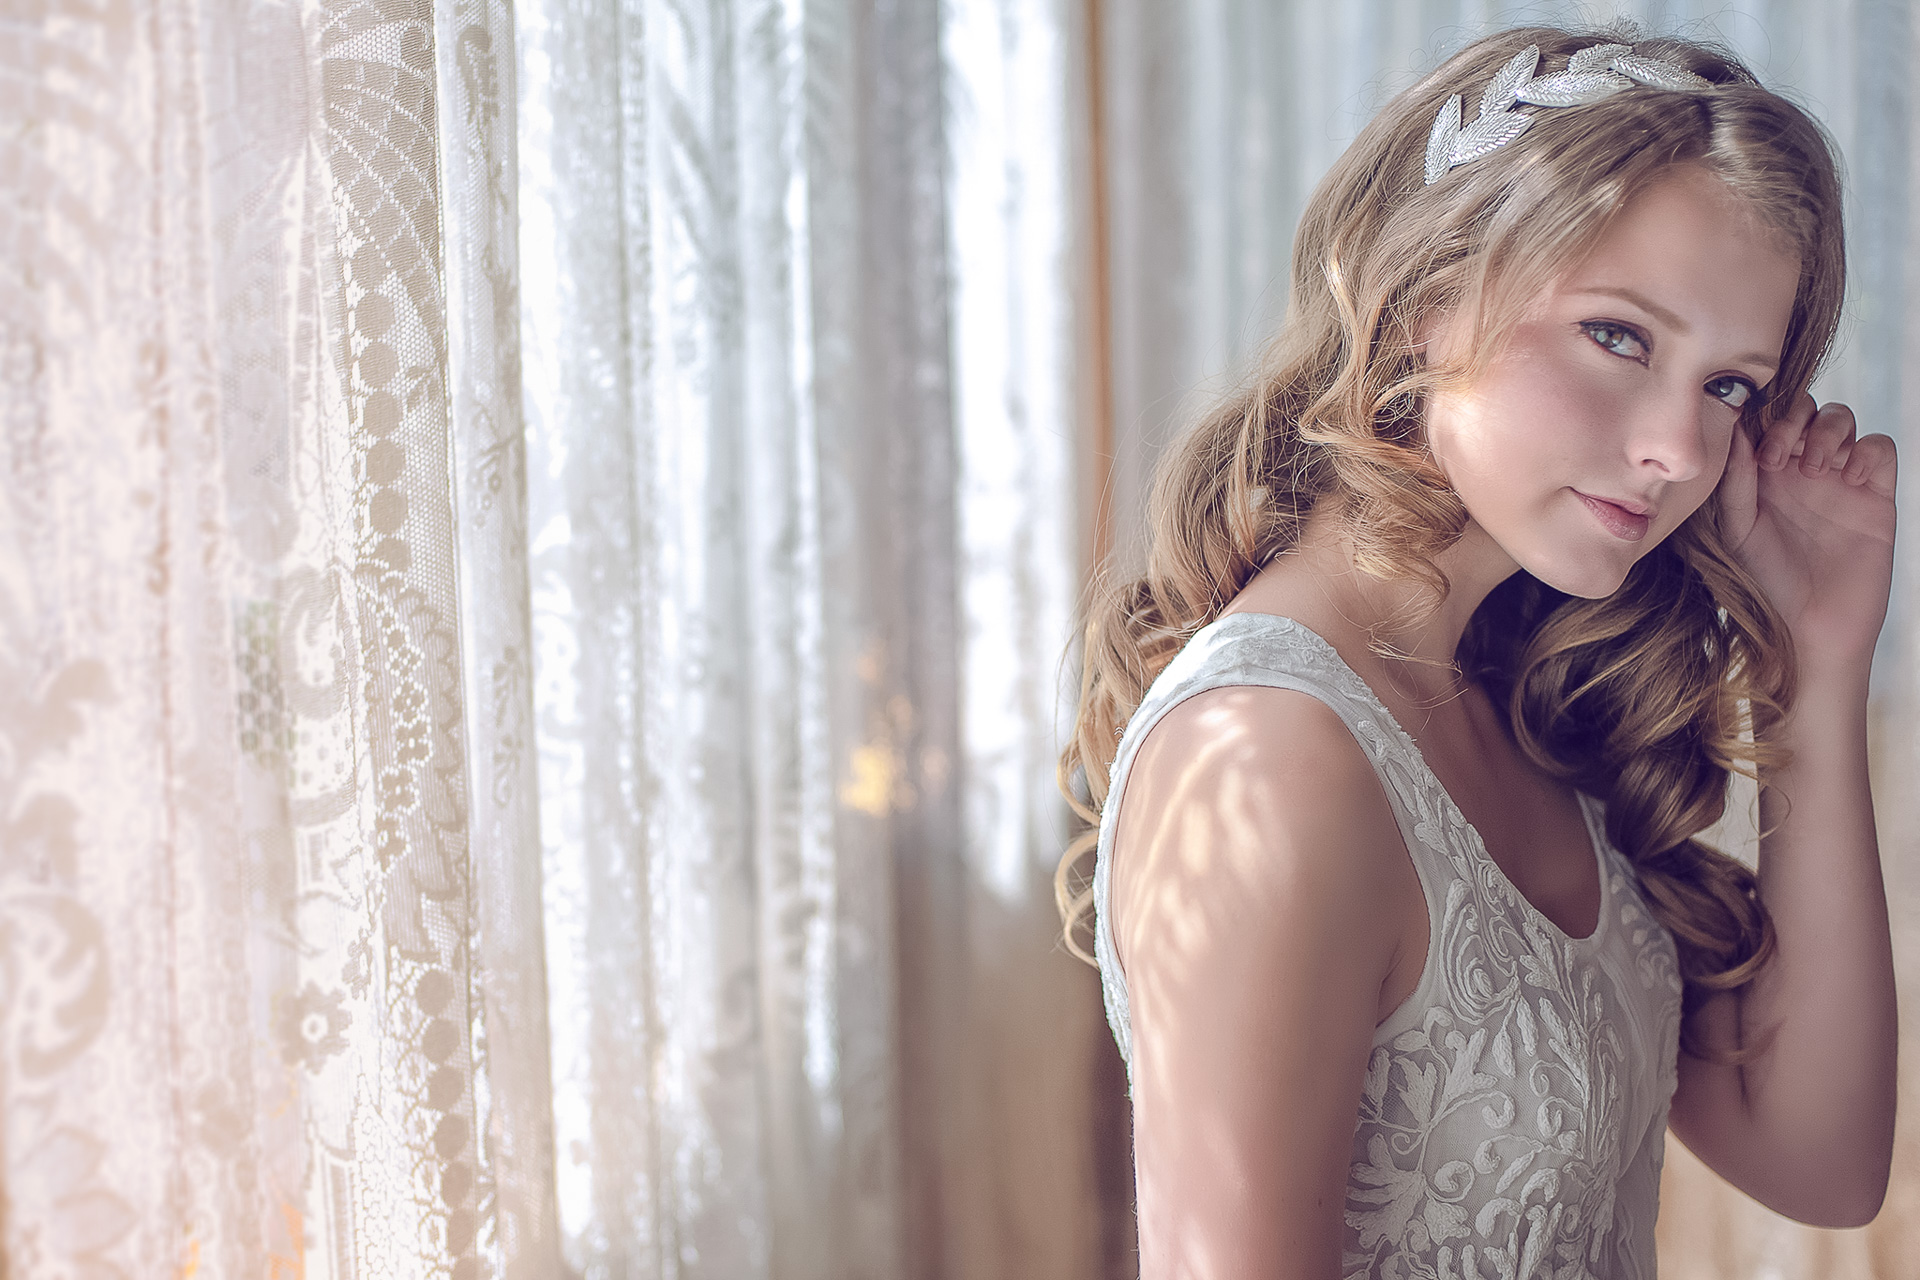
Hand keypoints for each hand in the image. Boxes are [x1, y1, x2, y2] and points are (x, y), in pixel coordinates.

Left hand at [1717, 391, 1896, 666]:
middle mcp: (1801, 469)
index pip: (1767, 418)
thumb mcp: (1738, 528)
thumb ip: (1736, 481)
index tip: (1752, 445)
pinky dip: (1864, 450)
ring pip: (1842, 419)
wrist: (1810, 624)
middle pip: (1805, 409)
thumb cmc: (1766, 581)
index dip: (1761, 417)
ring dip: (1825, 432)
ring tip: (1811, 470)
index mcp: (1765, 473)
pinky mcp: (1876, 494)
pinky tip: (1845, 477)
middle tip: (1778, 455)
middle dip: (1793, 419)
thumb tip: (1738, 429)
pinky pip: (1879, 448)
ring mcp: (1840, 479)